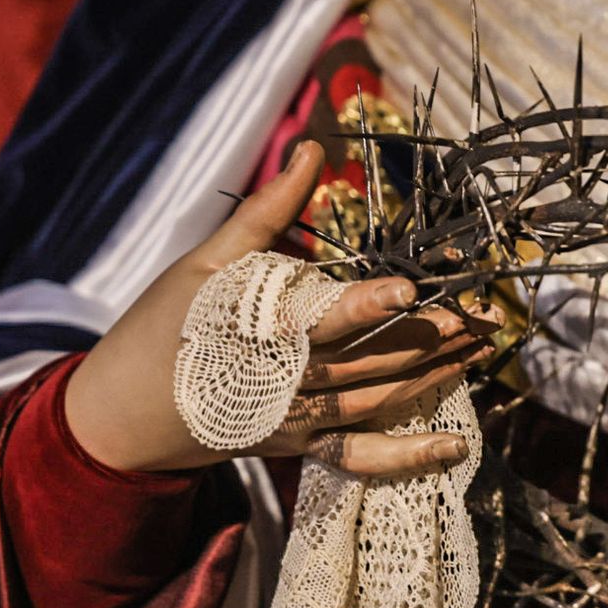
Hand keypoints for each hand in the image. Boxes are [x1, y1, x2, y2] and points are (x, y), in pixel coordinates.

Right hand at [65, 141, 503, 475]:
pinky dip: (408, 456)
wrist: (121, 416)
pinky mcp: (300, 446)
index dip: (367, 303)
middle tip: (485, 313)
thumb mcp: (205, 261)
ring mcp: (297, 419)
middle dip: (433, 335)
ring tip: (483, 347)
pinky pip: (360, 457)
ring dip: (436, 375)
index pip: (322, 317)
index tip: (409, 288)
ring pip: (380, 399)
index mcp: (260, 331)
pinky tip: (456, 446)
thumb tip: (311, 150)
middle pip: (372, 357)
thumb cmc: (164, 327)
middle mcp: (287, 381)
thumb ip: (267, 211)